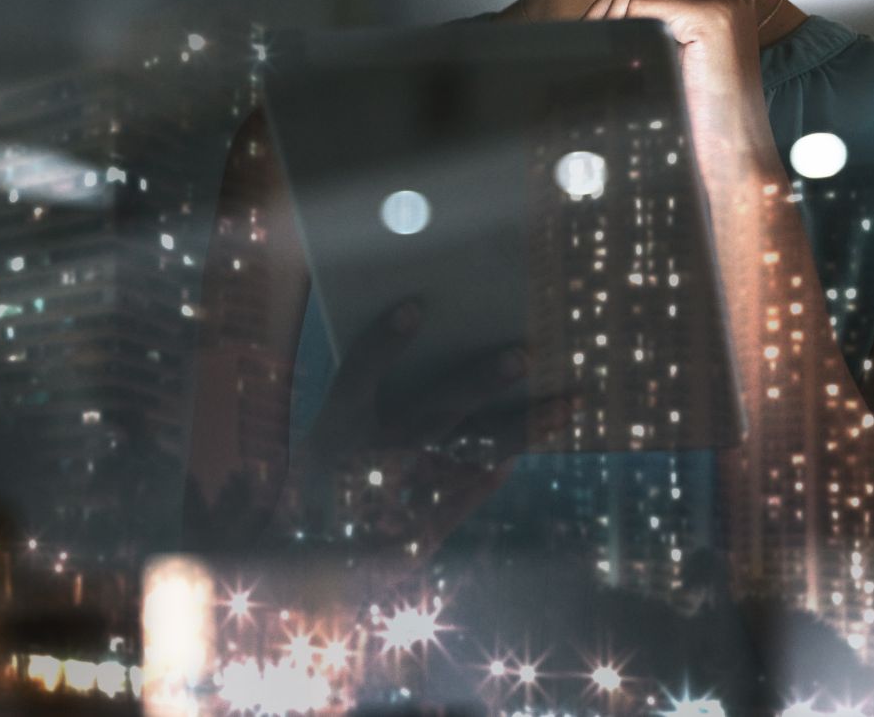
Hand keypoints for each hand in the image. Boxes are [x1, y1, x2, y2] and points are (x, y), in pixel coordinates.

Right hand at [280, 296, 572, 578]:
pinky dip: (497, 472)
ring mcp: (404, 496)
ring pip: (473, 454)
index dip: (381, 342)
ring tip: (564, 407)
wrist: (309, 565)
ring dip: (520, 428)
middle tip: (524, 355)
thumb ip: (367, 385)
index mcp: (337, 430)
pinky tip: (526, 451)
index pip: (357, 374)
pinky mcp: (420, 531)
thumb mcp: (326, 434)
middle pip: (434, 410)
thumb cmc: (323, 484)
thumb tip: (423, 330)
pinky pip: (469, 494)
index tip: (414, 308)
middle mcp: (374, 457)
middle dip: (480, 382)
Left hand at [549, 0, 779, 168]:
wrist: (730, 159)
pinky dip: (622, 26)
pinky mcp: (712, 14)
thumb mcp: (668, 50)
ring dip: (609, 19)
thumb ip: (651, 10)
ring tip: (610, 54)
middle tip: (583, 29)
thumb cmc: (698, 116)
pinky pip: (643, 2)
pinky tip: (628, 56)